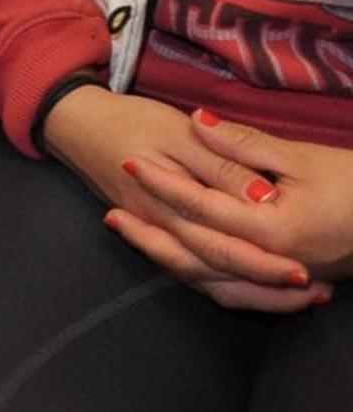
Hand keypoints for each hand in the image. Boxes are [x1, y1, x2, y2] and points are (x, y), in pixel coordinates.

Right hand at [45, 85, 328, 310]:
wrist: (77, 124)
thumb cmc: (130, 122)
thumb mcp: (178, 134)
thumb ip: (220, 166)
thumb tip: (261, 197)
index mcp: (170, 208)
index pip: (223, 248)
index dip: (265, 264)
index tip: (305, 273)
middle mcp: (165, 231)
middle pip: (219, 274)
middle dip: (268, 288)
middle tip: (315, 292)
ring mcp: (159, 236)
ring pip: (207, 281)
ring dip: (253, 293)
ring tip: (299, 296)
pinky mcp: (159, 234)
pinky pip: (195, 272)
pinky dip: (228, 283)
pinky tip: (256, 283)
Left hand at [143, 108, 352, 283]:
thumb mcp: (301, 157)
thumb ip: (244, 144)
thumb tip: (197, 122)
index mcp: (275, 229)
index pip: (203, 209)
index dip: (165, 185)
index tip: (130, 163)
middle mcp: (272, 261)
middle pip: (197, 255)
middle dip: (151, 235)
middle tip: (110, 215)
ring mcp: (279, 276)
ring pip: (211, 280)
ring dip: (168, 258)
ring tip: (131, 235)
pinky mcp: (284, 281)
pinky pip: (233, 289)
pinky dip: (199, 276)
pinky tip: (175, 258)